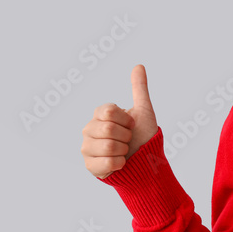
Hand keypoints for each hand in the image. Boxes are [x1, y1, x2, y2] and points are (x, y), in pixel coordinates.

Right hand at [81, 64, 158, 179]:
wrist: (144, 161)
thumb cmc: (143, 136)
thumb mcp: (143, 111)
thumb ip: (139, 88)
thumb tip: (139, 65)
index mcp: (99, 115)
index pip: (109, 111)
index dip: (126, 120)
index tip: (131, 125)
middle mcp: (89, 129)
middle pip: (109, 129)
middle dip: (126, 136)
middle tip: (128, 140)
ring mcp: (87, 148)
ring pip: (108, 146)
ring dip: (124, 150)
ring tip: (124, 151)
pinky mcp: (90, 166)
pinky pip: (106, 163)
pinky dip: (119, 164)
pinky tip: (120, 163)